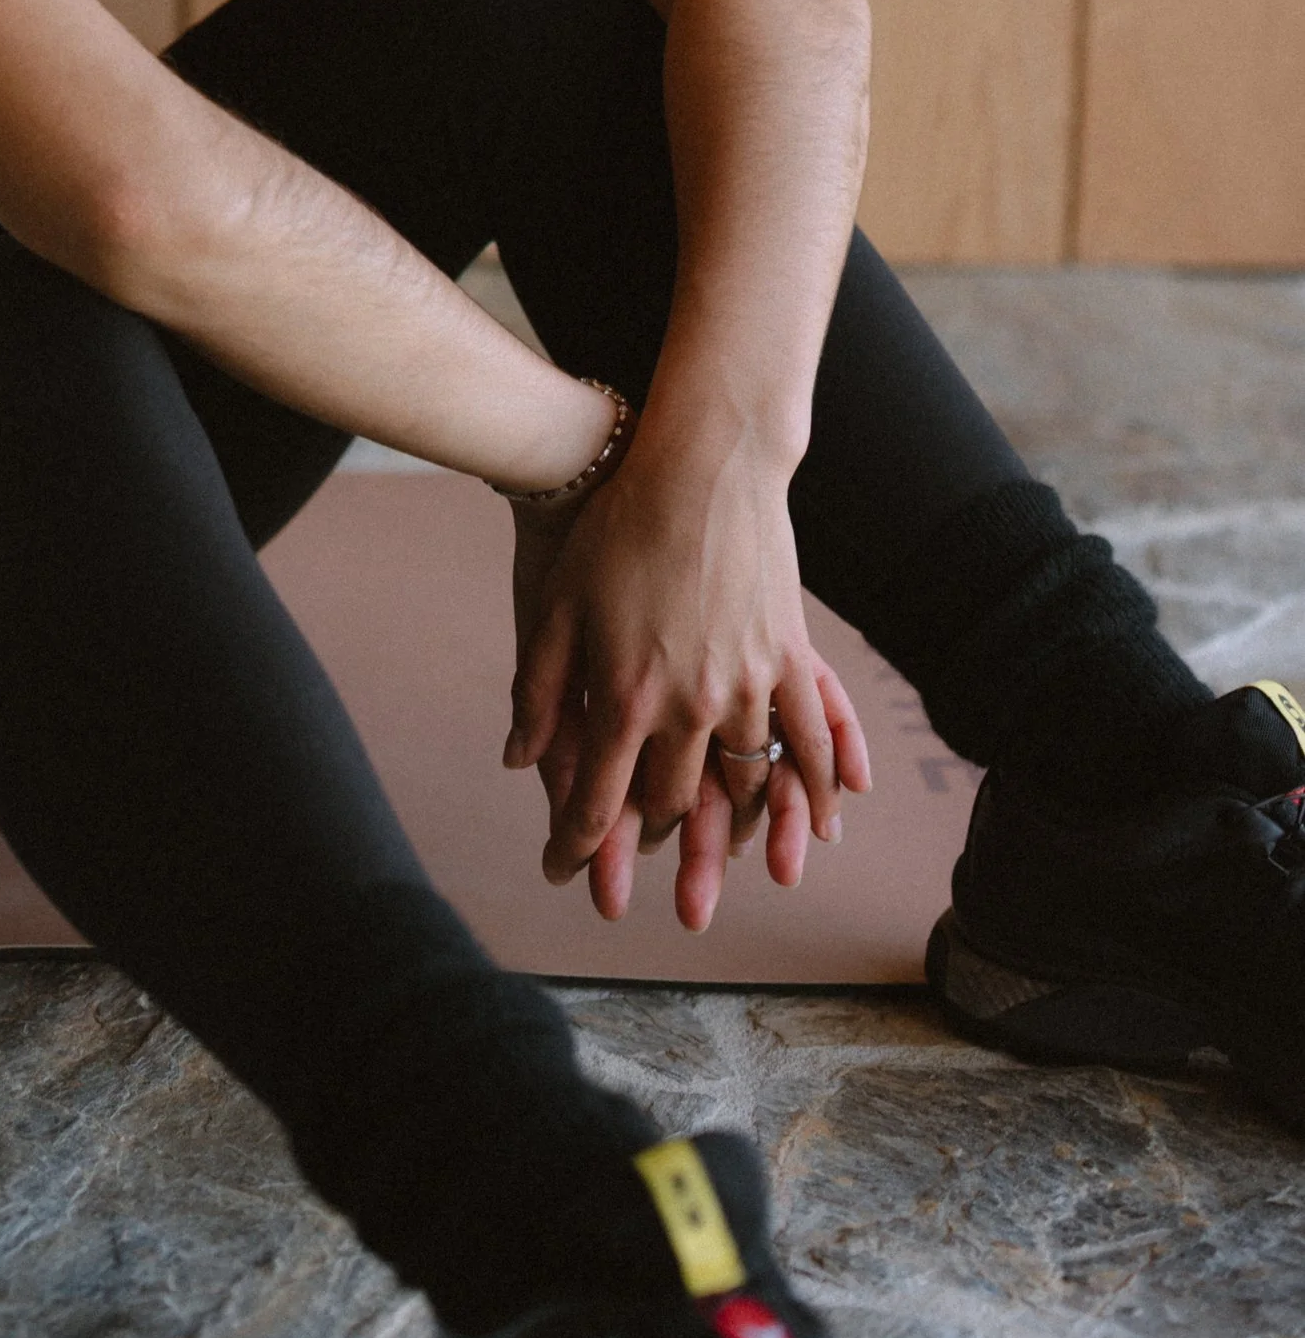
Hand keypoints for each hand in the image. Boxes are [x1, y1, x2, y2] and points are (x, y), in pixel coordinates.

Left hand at [504, 427, 871, 926]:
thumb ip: (538, 690)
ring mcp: (748, 685)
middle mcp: (690, 705)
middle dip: (645, 840)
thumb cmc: (615, 528)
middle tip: (627, 854)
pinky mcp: (789, 658)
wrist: (700, 464)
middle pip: (670, 803)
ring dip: (724, 821)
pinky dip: (813, 791)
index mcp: (625, 695)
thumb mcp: (555, 604)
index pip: (597, 801)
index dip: (577, 847)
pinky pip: (810, 744)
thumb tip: (519, 761)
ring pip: (740, 784)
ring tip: (708, 838)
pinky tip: (818, 823)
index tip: (562, 872)